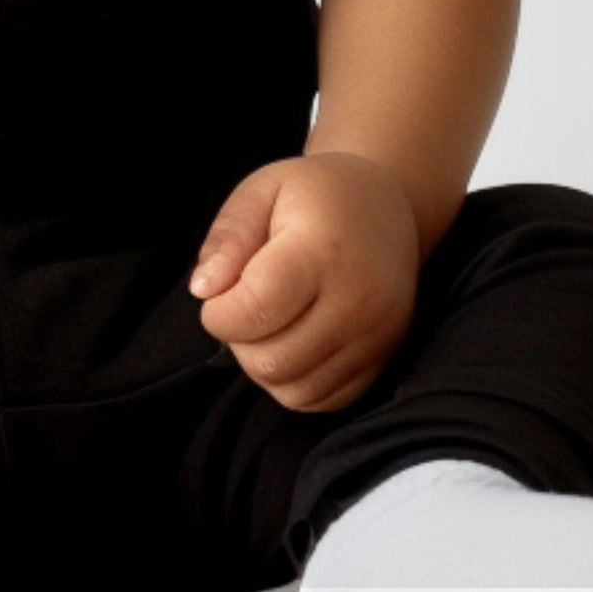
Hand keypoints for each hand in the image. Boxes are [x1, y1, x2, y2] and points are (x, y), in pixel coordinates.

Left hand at [189, 151, 418, 412]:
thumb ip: (229, 235)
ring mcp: (377, 336)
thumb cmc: (312, 195)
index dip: (218, 312)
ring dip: (263, 364)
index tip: (218, 291)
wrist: (388, 206)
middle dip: (238, 340)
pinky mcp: (384, 361)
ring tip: (267, 320)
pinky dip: (293, 381)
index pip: (254, 311)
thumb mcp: (261, 190)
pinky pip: (322, 401)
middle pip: (270, 360)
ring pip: (293, 391)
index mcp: (323, 250)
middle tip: (242, 303)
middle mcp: (358, 301)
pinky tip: (292, 339)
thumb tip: (203, 289)